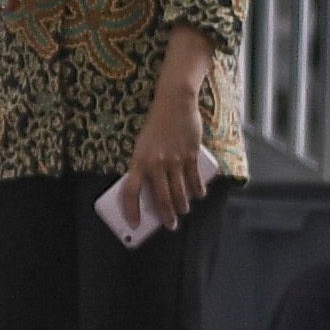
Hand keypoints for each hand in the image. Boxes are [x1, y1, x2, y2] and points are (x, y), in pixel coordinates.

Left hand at [128, 77, 212, 225]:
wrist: (174, 104)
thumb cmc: (156, 127)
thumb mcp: (143, 146)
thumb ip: (146, 167)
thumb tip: (152, 191)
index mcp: (139, 161)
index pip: (130, 191)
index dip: (131, 210)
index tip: (135, 224)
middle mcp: (156, 163)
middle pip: (161, 198)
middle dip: (166, 216)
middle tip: (170, 226)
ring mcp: (175, 160)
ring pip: (180, 193)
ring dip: (183, 206)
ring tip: (184, 211)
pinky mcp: (191, 155)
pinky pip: (195, 180)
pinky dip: (197, 191)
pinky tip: (198, 195)